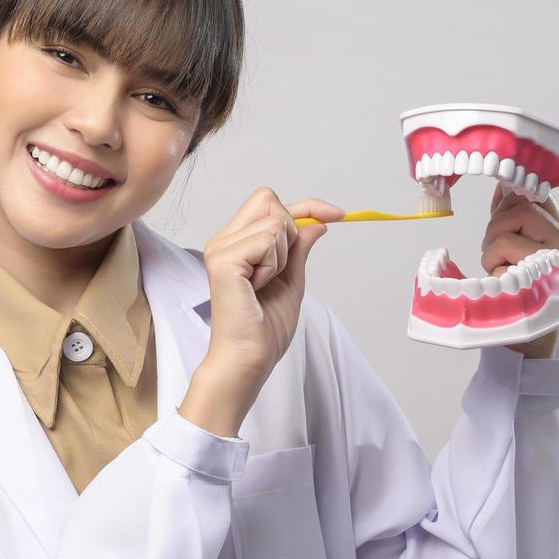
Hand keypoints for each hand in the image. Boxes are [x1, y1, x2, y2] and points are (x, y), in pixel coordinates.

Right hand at [200, 187, 343, 389]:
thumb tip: (317, 223)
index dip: (307, 205)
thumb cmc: (264, 329)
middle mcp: (224, 240)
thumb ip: (299, 249)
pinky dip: (274, 264)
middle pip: (269, 200)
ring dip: (282, 255)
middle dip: (290, 230)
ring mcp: (221, 248)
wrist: (249, 358)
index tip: (337, 214)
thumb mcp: (292, 280)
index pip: (270, 202)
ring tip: (265, 283)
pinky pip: (267, 239)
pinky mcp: (224, 260)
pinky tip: (259, 286)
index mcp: (236, 242)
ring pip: (275, 221)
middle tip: (280, 269)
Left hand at [482, 182, 558, 358]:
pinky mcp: (546, 275)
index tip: (499, 212)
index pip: (537, 196)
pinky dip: (494, 263)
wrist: (526, 336)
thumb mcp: (514, 247)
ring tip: (500, 270)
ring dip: (491, 249)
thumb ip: (511, 216)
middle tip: (496, 254)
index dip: (510, 200)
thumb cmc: (518, 289)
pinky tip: (506, 281)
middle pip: (521, 206)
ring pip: (509, 226)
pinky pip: (506, 248)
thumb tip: (502, 182)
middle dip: (496, 227)